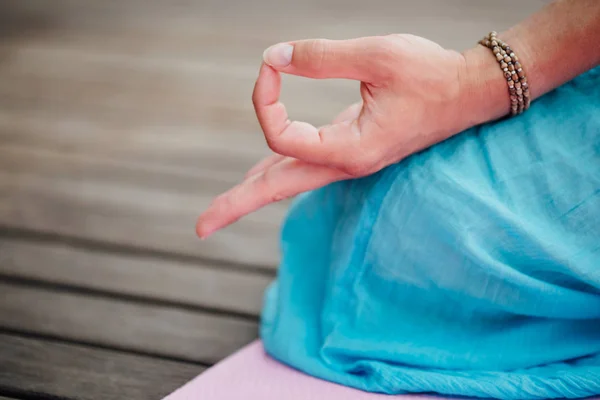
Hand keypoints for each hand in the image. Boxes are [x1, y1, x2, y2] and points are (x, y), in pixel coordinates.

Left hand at [197, 34, 486, 238]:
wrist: (470, 92)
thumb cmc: (432, 74)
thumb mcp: (377, 56)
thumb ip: (322, 57)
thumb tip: (275, 57)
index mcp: (350, 150)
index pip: (281, 136)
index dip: (265, 97)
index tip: (272, 62)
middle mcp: (345, 164)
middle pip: (277, 189)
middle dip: (237, 204)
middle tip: (200, 229)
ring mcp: (347, 159)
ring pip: (288, 180)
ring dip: (252, 190)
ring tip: (219, 211)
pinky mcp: (351, 148)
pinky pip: (303, 162)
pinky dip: (275, 165)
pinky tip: (259, 170)